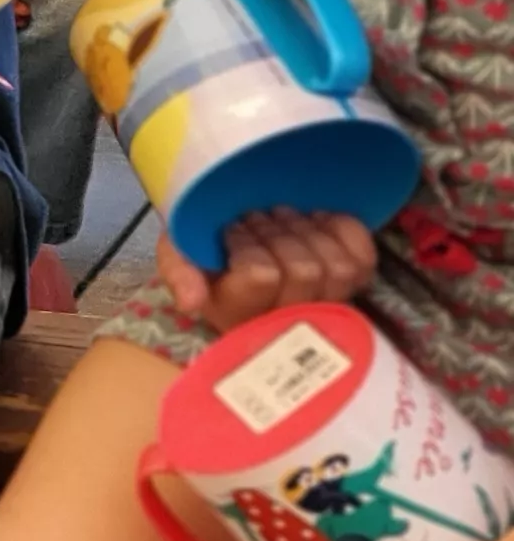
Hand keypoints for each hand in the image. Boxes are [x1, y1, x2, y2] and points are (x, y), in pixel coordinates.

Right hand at [158, 209, 375, 332]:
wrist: (241, 243)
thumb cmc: (207, 252)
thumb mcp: (177, 256)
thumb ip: (177, 271)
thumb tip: (192, 303)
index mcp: (240, 315)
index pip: (261, 275)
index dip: (246, 244)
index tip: (230, 230)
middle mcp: (287, 320)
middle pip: (303, 269)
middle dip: (275, 231)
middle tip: (256, 219)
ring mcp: (326, 305)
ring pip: (337, 267)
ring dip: (307, 231)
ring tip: (284, 220)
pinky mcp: (354, 287)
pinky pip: (363, 260)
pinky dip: (344, 232)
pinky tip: (317, 223)